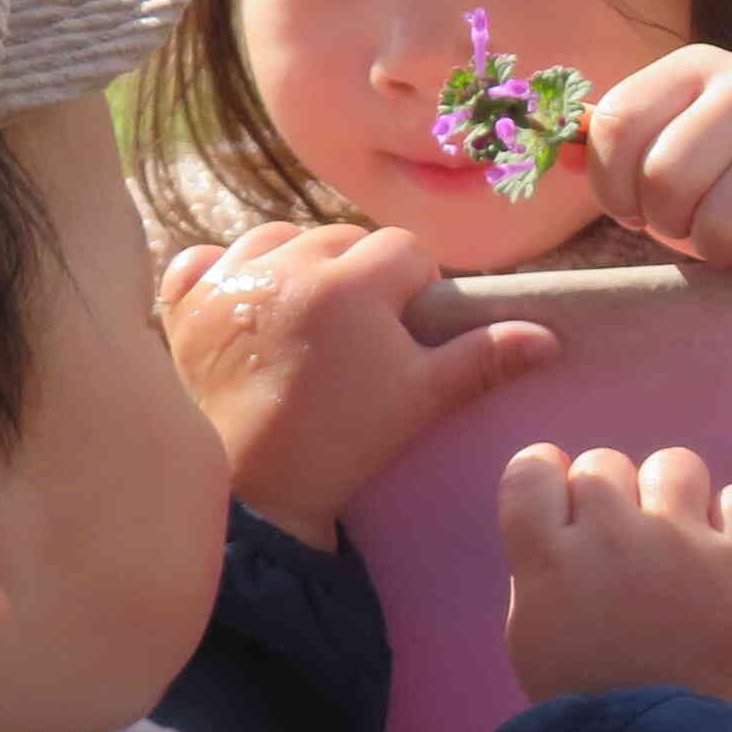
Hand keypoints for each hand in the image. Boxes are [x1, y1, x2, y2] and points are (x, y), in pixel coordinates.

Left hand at [163, 223, 555, 550]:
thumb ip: (483, 358)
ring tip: (307, 312)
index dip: (416, 286)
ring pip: (277, 238)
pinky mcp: (184, 306)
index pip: (404, 250)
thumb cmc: (345, 442)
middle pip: (341, 239)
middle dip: (358, 272)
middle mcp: (287, 264)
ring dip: (297, 263)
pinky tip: (245, 301)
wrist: (253, 493)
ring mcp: (229, 281)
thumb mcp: (423, 399)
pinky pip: (205, 260)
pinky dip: (226, 272)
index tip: (409, 327)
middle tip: (361, 331)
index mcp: (352, 281)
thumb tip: (547, 336)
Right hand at [501, 445, 731, 709]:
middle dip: (610, 499)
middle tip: (623, 549)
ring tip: (677, 545)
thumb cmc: (589, 697)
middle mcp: (613, 538)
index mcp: (547, 560)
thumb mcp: (532, 634)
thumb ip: (541, 564)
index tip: (563, 500)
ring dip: (672, 497)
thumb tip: (564, 509)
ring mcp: (684, 545)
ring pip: (675, 465)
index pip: (531, 469)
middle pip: (604, 464)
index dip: (547, 477)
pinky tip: (724, 554)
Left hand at [586, 45, 731, 280]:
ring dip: (718, 253)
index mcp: (698, 66)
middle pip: (664, 178)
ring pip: (719, 224)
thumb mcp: (671, 148)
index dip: (612, 188)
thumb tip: (553, 146)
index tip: (634, 209)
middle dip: (670, 224)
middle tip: (695, 226)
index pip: (615, 126)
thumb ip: (613, 144)